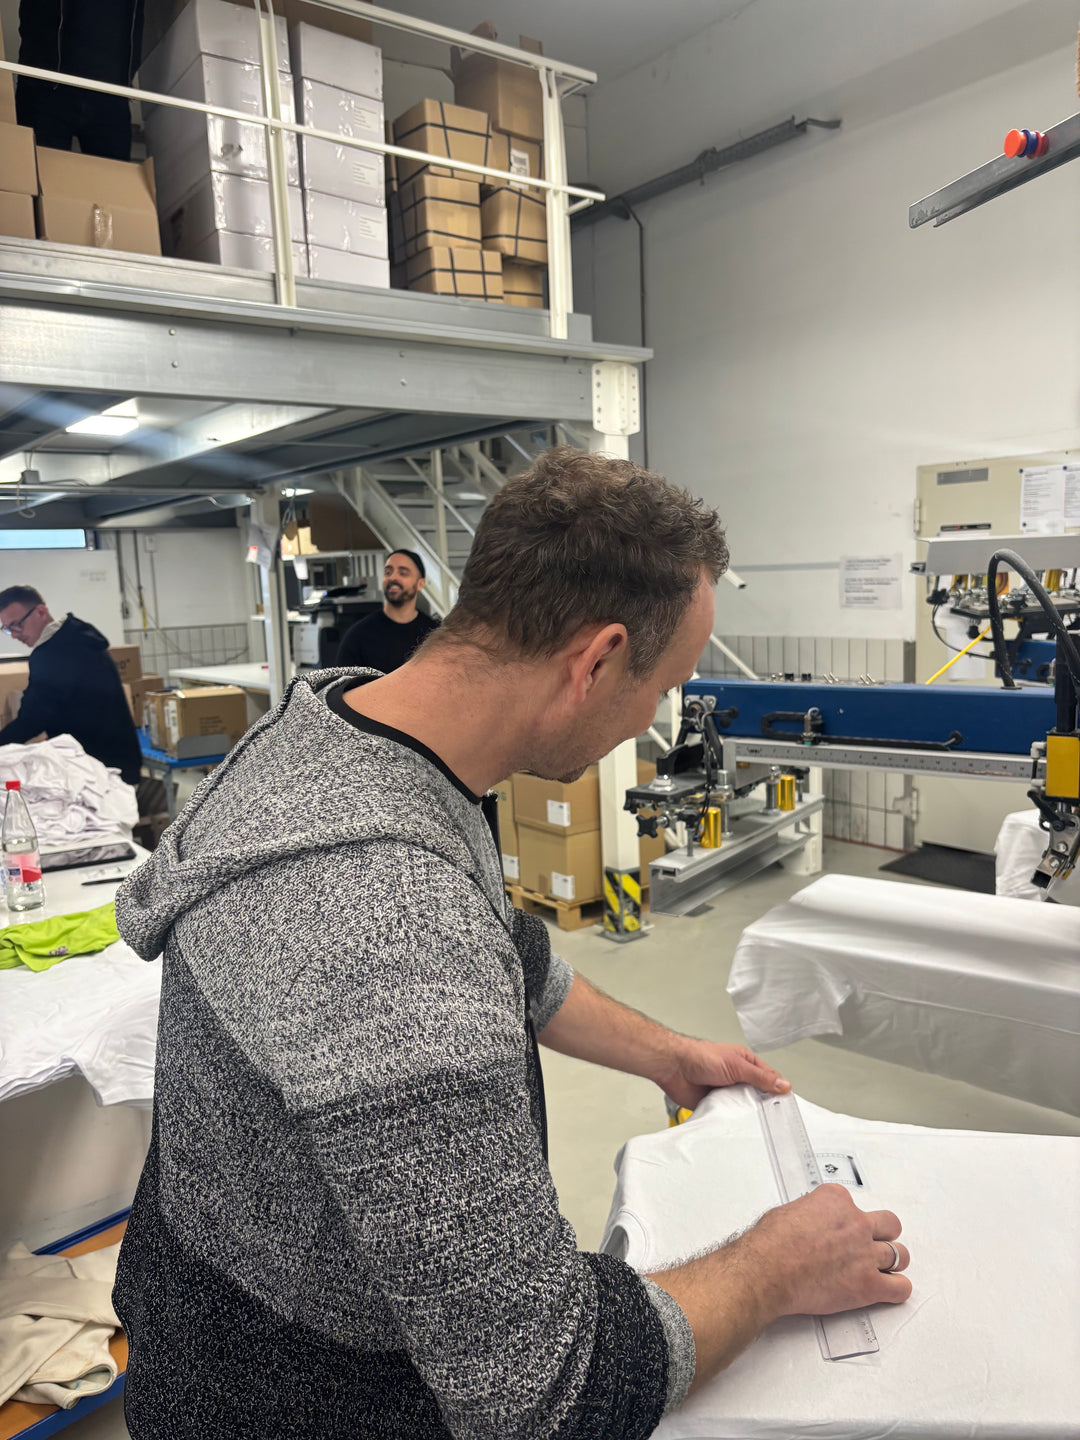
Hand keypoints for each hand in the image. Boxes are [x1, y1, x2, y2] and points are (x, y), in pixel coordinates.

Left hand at [656, 1035, 789, 1109]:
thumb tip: (783, 1084)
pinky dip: (732, 1119)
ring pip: (743, 1107)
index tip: (785, 1104)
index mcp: (745, 1063)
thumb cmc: (700, 1057)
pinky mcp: (716, 1104)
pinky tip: (736, 1124)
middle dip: (762, 1104)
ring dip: (745, 1112)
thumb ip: (760, 1077)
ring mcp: (727, 1092)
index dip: (777, 1090)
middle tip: (772, 1118)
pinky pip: (729, 1115)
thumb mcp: (736, 1065)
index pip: (769, 1078)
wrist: (674, 1068)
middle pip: (757, 1095)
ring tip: (754, 1122)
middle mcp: (737, 1077)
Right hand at [747, 1184, 911, 1318]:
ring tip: (886, 1268)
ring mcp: (865, 1254)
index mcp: (836, 1201)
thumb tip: (807, 1224)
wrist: (769, 1270)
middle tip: (875, 1243)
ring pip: (899, 1255)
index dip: (848, 1219)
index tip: (843, 1229)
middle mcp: (856, 1223)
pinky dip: (897, 1290)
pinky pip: (900, 1288)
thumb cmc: (771, 1244)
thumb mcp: (788, 1211)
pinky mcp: (869, 1284)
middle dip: (883, 1234)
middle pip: (889, 1225)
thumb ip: (808, 1214)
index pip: (854, 1204)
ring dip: (892, 1262)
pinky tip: (891, 1291)